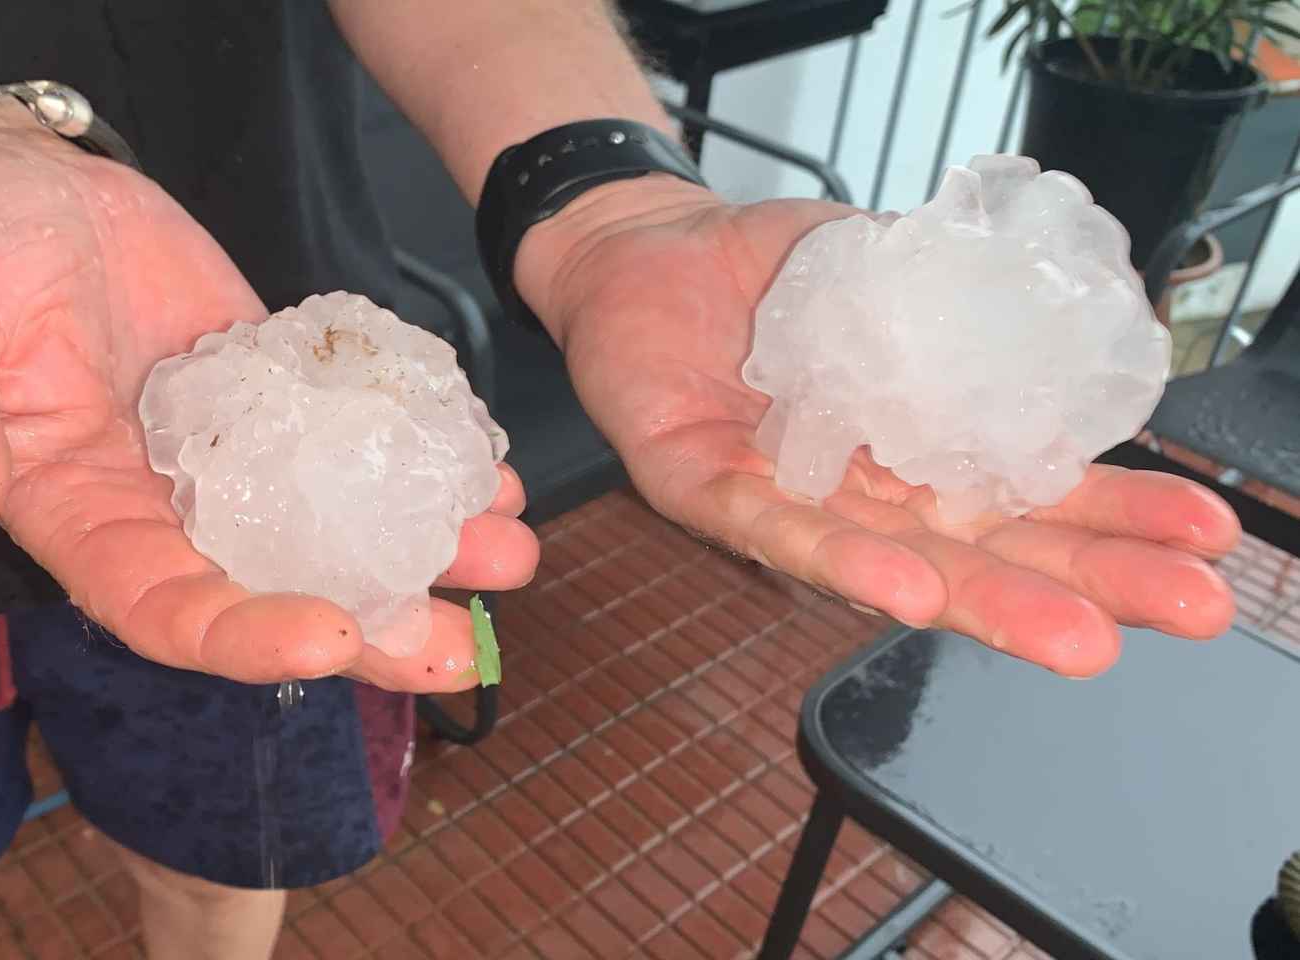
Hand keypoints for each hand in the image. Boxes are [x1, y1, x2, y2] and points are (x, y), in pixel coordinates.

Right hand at [0, 119, 536, 692]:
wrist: (7, 179)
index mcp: (81, 520)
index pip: (166, 608)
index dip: (244, 634)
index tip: (331, 634)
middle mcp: (167, 506)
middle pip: (277, 591)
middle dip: (373, 626)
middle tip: (465, 647)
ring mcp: (231, 451)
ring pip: (334, 525)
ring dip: (422, 551)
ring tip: (508, 555)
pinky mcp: (275, 388)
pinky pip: (352, 438)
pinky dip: (417, 459)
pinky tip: (489, 471)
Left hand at [516, 177, 1238, 676]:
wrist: (647, 247)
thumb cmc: (769, 269)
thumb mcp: (889, 266)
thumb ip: (966, 299)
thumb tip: (1088, 313)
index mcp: (914, 446)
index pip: (1025, 494)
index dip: (1113, 515)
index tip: (1209, 535)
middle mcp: (858, 491)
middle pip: (978, 550)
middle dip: (1085, 583)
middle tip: (1193, 610)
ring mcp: (781, 501)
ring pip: (891, 563)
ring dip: (983, 602)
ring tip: (1079, 638)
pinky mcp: (696, 487)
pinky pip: (768, 529)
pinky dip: (835, 557)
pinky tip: (902, 587)